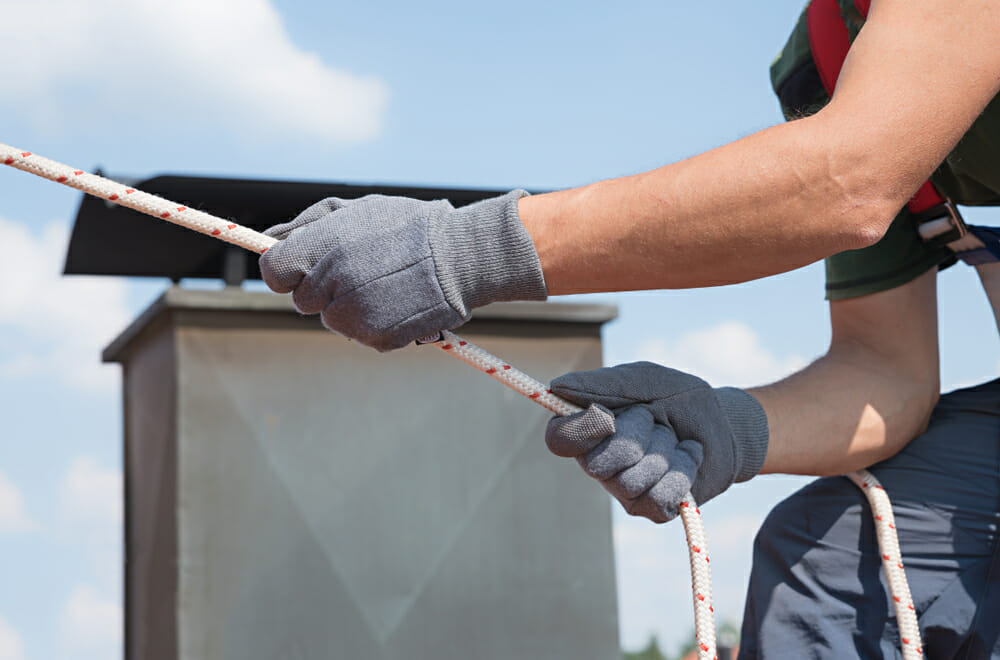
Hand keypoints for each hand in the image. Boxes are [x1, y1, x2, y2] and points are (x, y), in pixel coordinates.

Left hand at [259, 191, 546, 350]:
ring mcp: (352, 316)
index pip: (274, 272)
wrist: (461, 255)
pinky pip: (362, 336)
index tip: (306, 269)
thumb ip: (305, 225)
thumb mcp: (356, 210)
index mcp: (320, 249)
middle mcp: (330, 284)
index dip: (288, 271)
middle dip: (324, 289)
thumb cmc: (408, 226)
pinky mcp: (375, 339)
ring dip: (351, 308)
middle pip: (304, 300)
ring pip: (333, 320)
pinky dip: (376, 325)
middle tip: (361, 273)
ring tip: (386, 286)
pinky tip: (399, 303)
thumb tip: (266, 241)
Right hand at [545, 362, 768, 522]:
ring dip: (664, 451)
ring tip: (673, 438)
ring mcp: (625, 490)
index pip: (559, 439)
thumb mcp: (644, 379)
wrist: (724, 422)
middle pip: (599, 465)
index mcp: (589, 429)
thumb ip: (602, 383)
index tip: (607, 415)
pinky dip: (683, 471)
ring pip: (632, 482)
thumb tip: (556, 388)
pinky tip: (687, 457)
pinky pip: (660, 499)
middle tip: (654, 419)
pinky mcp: (653, 508)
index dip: (581, 430)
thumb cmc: (677, 398)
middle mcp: (599, 463)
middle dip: (637, 436)